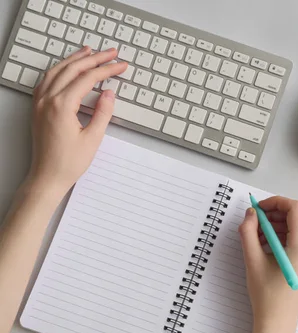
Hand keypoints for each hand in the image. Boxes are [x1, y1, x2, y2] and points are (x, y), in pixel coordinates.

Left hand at [27, 46, 126, 198]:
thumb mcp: (93, 138)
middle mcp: (47, 100)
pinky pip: (47, 79)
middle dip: (94, 58)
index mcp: (62, 106)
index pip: (88, 79)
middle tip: (111, 53)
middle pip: (72, 69)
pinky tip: (68, 67)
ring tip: (90, 51)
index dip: (107, 69)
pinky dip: (60, 69)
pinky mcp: (38, 108)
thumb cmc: (68, 162)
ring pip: (57, 70)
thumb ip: (102, 113)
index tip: (121, 65)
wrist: (47, 177)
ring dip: (75, 59)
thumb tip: (109, 93)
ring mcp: (40, 102)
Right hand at [238, 196, 297, 332]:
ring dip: (276, 226)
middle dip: (274, 215)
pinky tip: (265, 246)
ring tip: (256, 237)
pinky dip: (282, 237)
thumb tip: (251, 213)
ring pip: (296, 227)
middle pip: (296, 217)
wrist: (278, 322)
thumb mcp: (253, 260)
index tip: (258, 208)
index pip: (295, 209)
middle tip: (254, 222)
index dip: (275, 202)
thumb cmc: (266, 293)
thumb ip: (249, 232)